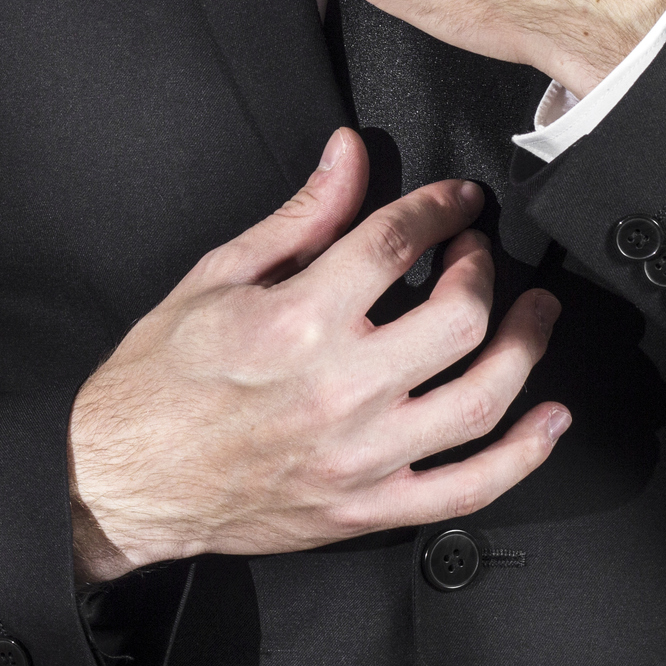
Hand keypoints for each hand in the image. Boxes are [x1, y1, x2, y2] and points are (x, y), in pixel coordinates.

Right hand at [66, 127, 568, 582]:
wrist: (118, 479)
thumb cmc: (158, 384)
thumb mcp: (217, 276)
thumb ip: (300, 218)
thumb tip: (348, 156)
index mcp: (297, 321)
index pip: (398, 243)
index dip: (439, 209)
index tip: (454, 203)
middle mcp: (337, 390)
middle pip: (458, 318)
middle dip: (485, 269)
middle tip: (480, 253)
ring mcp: (359, 457)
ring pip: (480, 401)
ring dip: (526, 349)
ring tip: (536, 315)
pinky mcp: (365, 509)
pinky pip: (466, 489)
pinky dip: (521, 457)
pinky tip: (548, 421)